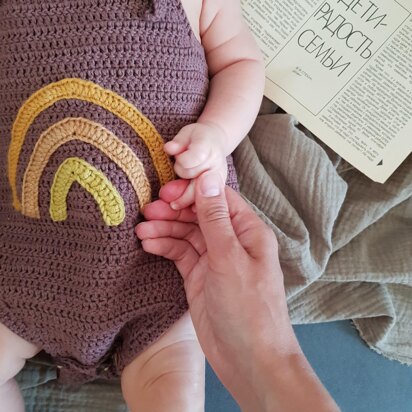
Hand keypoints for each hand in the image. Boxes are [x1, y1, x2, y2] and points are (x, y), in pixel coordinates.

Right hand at [136, 174, 338, 411]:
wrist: (249, 359)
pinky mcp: (199, 277)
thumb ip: (215, 218)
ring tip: (142, 229)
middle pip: (199, 215)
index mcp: (248, 231)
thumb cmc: (249, 309)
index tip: (168, 194)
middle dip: (174, 211)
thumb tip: (208, 178)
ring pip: (186, 234)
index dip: (193, 192)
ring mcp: (214, 260)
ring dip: (165, 229)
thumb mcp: (229, 258)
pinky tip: (148, 243)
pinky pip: (180, 254)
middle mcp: (231, 241)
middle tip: (148, 210)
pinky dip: (164, 246)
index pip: (218, 198)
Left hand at [164, 122, 227, 209]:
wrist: (215, 143)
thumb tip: (169, 148)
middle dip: (181, 181)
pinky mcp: (220, 190)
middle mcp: (215, 164)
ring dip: (185, 200)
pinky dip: (196, 206)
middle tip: (169, 186)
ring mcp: (219, 179)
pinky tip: (188, 210)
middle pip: (193, 179)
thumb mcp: (187, 133)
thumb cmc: (197, 138)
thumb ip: (178, 142)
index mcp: (207, 148)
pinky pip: (208, 202)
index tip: (176, 159)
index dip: (180, 162)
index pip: (189, 161)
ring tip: (173, 205)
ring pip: (200, 194)